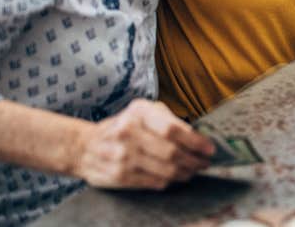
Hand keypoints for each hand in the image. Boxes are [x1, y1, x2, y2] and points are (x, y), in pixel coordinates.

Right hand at [71, 99, 213, 189]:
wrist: (85, 146)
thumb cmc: (124, 126)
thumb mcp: (144, 112)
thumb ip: (169, 120)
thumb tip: (198, 137)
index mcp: (138, 113)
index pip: (173, 130)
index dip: (195, 141)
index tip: (209, 149)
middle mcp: (128, 133)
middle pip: (171, 152)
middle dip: (194, 160)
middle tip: (204, 163)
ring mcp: (122, 156)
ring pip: (165, 170)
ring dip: (185, 173)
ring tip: (193, 170)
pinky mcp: (119, 176)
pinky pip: (153, 182)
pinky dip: (169, 181)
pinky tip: (176, 177)